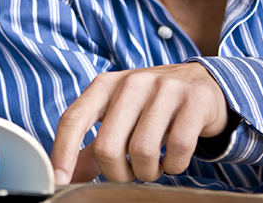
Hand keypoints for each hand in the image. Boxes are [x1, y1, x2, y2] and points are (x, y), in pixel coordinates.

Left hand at [50, 62, 229, 184]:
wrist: (203, 83)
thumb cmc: (152, 106)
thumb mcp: (119, 117)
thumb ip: (93, 146)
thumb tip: (66, 176)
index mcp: (106, 85)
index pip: (74, 118)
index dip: (62, 152)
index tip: (59, 180)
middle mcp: (132, 82)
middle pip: (107, 146)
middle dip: (117, 173)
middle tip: (130, 172)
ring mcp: (165, 89)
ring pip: (141, 152)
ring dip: (147, 172)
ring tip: (154, 165)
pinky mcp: (194, 100)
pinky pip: (177, 150)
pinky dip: (174, 166)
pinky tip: (173, 159)